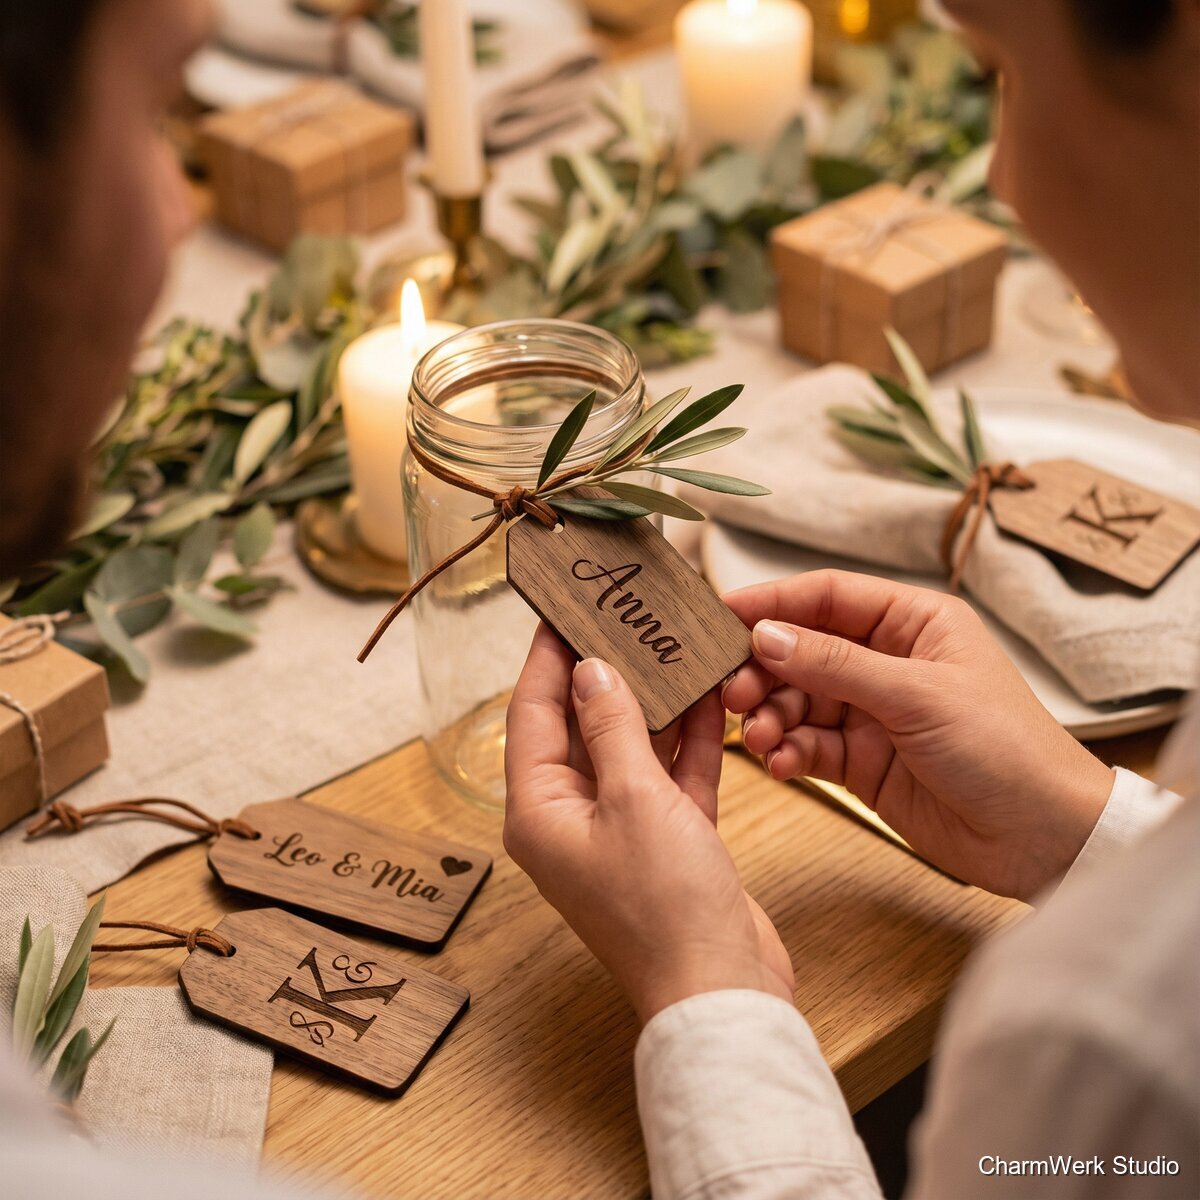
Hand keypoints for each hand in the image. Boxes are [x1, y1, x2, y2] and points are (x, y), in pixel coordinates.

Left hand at [504, 624, 793, 1023]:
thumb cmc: (665, 909)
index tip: (560, 610)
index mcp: (539, 811)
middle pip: (580, 726)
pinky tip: (710, 699)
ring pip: (631, 747)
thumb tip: (590, 669)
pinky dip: (688, 742)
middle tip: (624, 617)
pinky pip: (669, 776)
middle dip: (605, 673)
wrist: (723, 990)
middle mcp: (572, 818)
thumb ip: (612, 727)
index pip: (530, 714)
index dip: (544, 659)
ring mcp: (620, 830)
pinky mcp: (666, 841)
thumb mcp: (634, 799)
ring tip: (671, 646)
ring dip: (655, 703)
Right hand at [722, 571, 1114, 901]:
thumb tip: (765, 635)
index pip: (828, 596)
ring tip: (760, 739)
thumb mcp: (917, 695)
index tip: (720, 615)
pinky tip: (779, 765)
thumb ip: (835, 665)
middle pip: (803, 650)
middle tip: (733, 694)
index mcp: (914, 622)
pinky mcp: (863, 761)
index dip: (772, 602)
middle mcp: (889, 661)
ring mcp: (873, 712)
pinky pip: (808, 746)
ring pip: (798, 700)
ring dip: (771, 717)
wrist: (1042, 838)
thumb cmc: (1005, 748)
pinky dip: (788, 752)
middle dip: (764, 670)